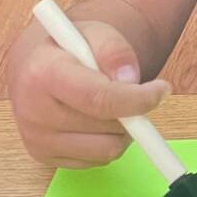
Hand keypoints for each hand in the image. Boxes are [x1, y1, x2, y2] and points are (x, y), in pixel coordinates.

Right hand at [8, 18, 169, 167]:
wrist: (37, 67)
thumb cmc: (72, 49)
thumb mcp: (96, 33)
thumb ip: (115, 50)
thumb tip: (129, 79)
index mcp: (42, 74)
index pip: (99, 99)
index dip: (138, 99)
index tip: (162, 90)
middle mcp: (33, 112)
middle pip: (108, 128)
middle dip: (131, 112)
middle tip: (130, 95)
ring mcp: (37, 140)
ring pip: (107, 151)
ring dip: (121, 132)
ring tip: (110, 107)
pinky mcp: (44, 158)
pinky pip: (97, 162)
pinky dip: (106, 143)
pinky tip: (93, 121)